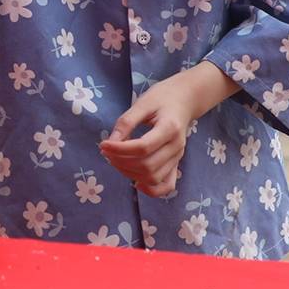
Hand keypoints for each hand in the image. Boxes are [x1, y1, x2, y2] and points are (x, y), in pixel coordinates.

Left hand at [102, 67, 224, 197]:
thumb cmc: (162, 98)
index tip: (103, 144)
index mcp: (170, 128)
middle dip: (121, 162)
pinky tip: (136, 182)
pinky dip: (151, 190)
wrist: (185, 99)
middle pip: (147, 165)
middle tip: (107, 152)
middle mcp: (177, 146)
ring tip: (116, 161)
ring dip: (130, 174)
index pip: (143, 147)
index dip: (120, 150)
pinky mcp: (176, 163)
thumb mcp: (142, 103)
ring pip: (154, 177)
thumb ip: (126, 122)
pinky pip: (167, 185)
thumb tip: (109, 143)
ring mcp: (178, 157)